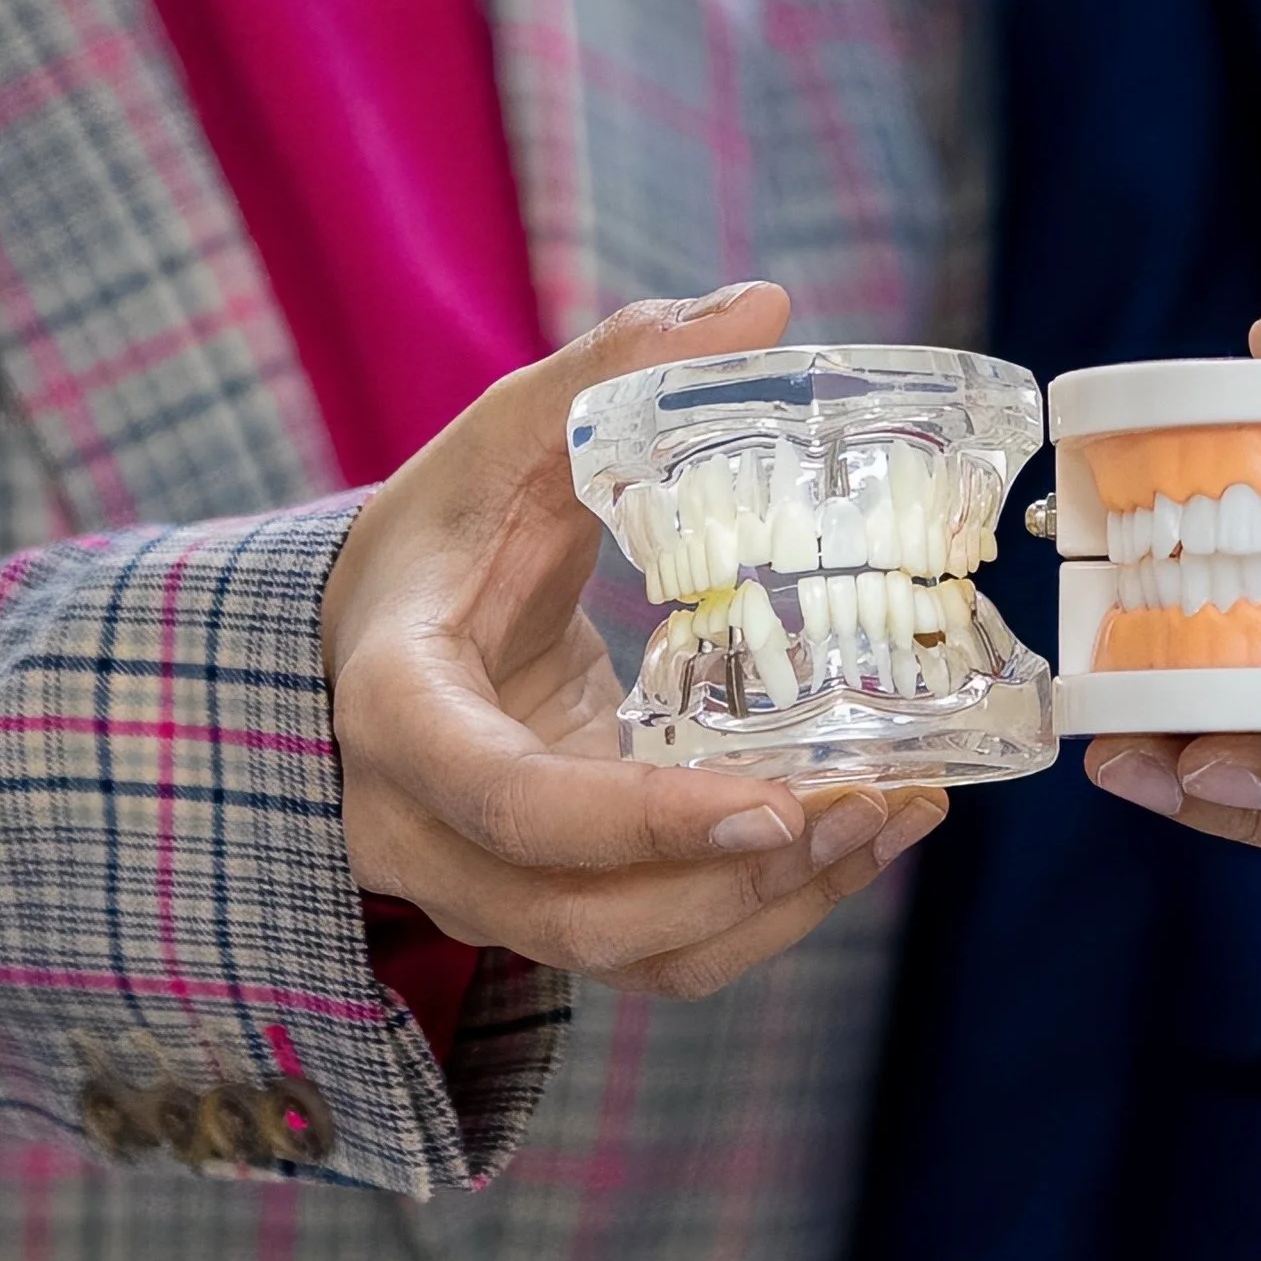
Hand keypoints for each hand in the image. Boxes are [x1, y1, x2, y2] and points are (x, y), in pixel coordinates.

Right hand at [322, 282, 945, 996]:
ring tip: (895, 816)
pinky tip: (862, 836)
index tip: (775, 803)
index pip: (502, 799)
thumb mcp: (502, 438)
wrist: (365, 639)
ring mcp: (487, 884)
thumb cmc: (437, 536)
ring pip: (632, 954)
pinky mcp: (554, 901)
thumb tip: (764, 306)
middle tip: (873, 804)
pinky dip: (767, 915)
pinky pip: (660, 949)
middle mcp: (426, 830)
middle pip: (582, 912)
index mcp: (399, 709)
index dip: (639, 820)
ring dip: (774, 909)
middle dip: (741, 878)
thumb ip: (615, 371)